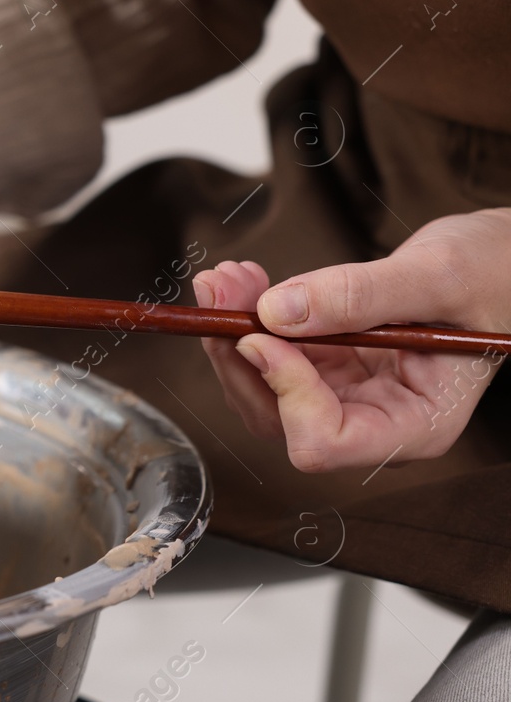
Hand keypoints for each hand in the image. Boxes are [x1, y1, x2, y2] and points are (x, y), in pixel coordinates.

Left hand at [192, 209, 510, 472]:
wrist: (503, 260)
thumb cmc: (496, 273)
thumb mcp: (439, 275)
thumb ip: (361, 296)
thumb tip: (277, 313)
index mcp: (415, 426)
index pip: (326, 442)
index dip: (285, 395)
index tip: (260, 335)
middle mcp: (374, 421)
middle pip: (278, 418)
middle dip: (240, 355)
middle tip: (220, 290)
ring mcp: (347, 394)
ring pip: (263, 387)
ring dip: (233, 331)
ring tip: (225, 277)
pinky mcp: (330, 364)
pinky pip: (273, 354)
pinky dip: (249, 317)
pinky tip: (242, 281)